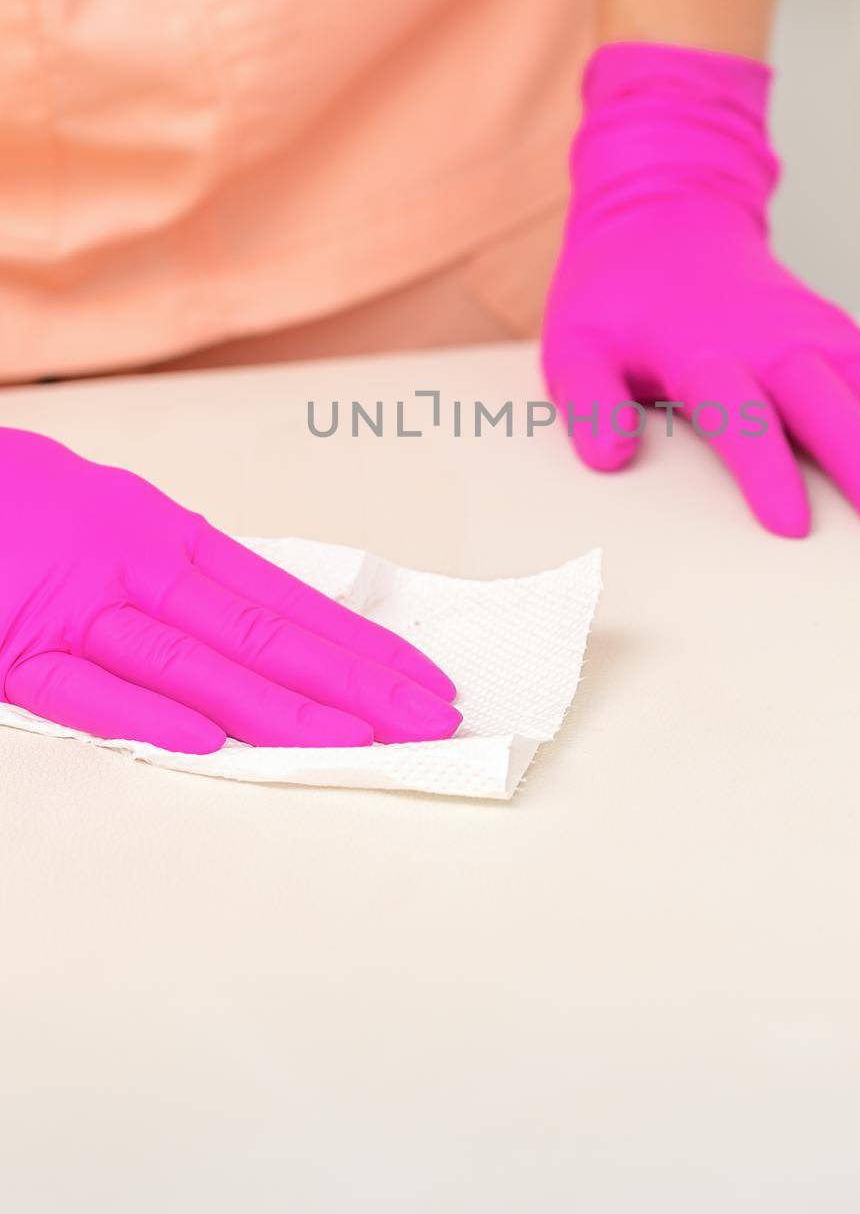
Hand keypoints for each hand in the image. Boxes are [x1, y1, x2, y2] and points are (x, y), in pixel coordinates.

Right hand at [0, 428, 460, 750]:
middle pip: (264, 634)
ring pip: (195, 664)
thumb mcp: (120, 521)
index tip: (422, 679)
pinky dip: (142, 715)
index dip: (359, 644)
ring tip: (358, 741)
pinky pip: (82, 692)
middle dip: (354, 682)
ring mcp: (78, 609)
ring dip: (281, 705)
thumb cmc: (25, 503)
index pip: (288, 600)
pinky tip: (208, 744)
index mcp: (170, 540)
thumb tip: (270, 622)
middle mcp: (139, 569)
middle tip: (430, 718)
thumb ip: (186, 574)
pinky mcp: (12, 648)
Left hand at [542, 43, 859, 540]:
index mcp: (705, 350)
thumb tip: (607, 458)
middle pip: (831, 409)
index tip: (790, 525)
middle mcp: (776, 343)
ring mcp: (822, 339)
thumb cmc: (616, 293)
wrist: (666, 213)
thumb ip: (586, 400)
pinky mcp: (849, 341)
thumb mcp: (573, 341)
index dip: (764, 467)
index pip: (739, 414)